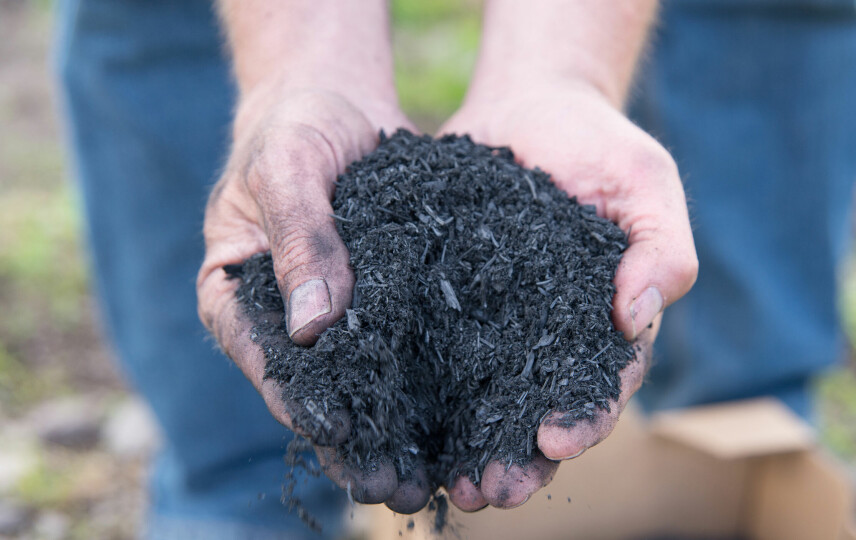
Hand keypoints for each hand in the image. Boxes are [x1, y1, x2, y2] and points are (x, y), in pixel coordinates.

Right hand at [196, 87, 430, 512]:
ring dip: (392, 432)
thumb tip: (312, 328)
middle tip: (396, 489)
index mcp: (236, 294)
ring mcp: (330, 311)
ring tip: (429, 480)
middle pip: (316, 393)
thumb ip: (301, 241)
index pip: (268, 364)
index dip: (307, 409)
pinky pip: (397, 350)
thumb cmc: (293, 125)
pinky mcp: (377, 299)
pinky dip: (420, 388)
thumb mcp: (289, 171)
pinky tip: (455, 421)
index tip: (348, 443)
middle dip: (356, 444)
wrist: (331, 95)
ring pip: (360, 384)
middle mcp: (281, 316)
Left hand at [440, 80, 697, 510]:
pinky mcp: (448, 301)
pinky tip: (393, 420)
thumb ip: (662, 249)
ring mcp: (495, 323)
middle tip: (489, 492)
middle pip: (535, 411)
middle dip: (517, 457)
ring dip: (464, 446)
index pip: (600, 386)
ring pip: (480, 399)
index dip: (583, 418)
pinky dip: (417, 390)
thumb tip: (638, 314)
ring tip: (445, 483)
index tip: (555, 439)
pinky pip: (431, 351)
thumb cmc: (601, 146)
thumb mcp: (646, 186)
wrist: (532, 102)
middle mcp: (548, 336)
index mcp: (603, 324)